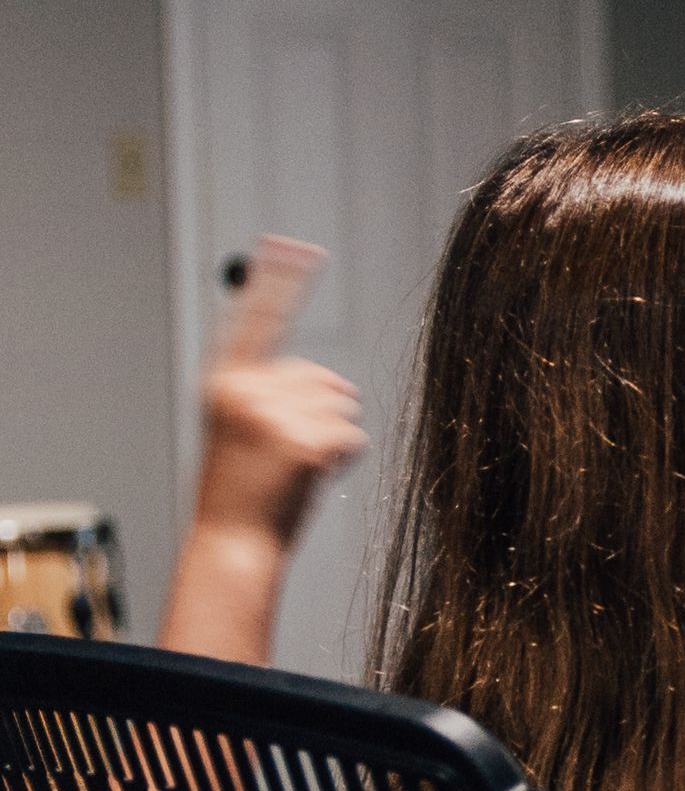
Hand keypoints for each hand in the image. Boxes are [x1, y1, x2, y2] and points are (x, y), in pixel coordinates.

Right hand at [193, 237, 365, 549]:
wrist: (232, 545)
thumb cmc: (240, 494)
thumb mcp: (239, 431)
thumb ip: (268, 395)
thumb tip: (329, 383)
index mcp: (226, 383)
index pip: (257, 320)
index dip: (280, 281)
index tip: (299, 246)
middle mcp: (246, 390)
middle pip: (320, 376)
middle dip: (323, 411)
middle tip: (289, 454)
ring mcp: (274, 414)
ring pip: (342, 406)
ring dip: (334, 438)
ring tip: (295, 469)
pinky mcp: (303, 441)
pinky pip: (352, 437)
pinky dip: (344, 461)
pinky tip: (313, 479)